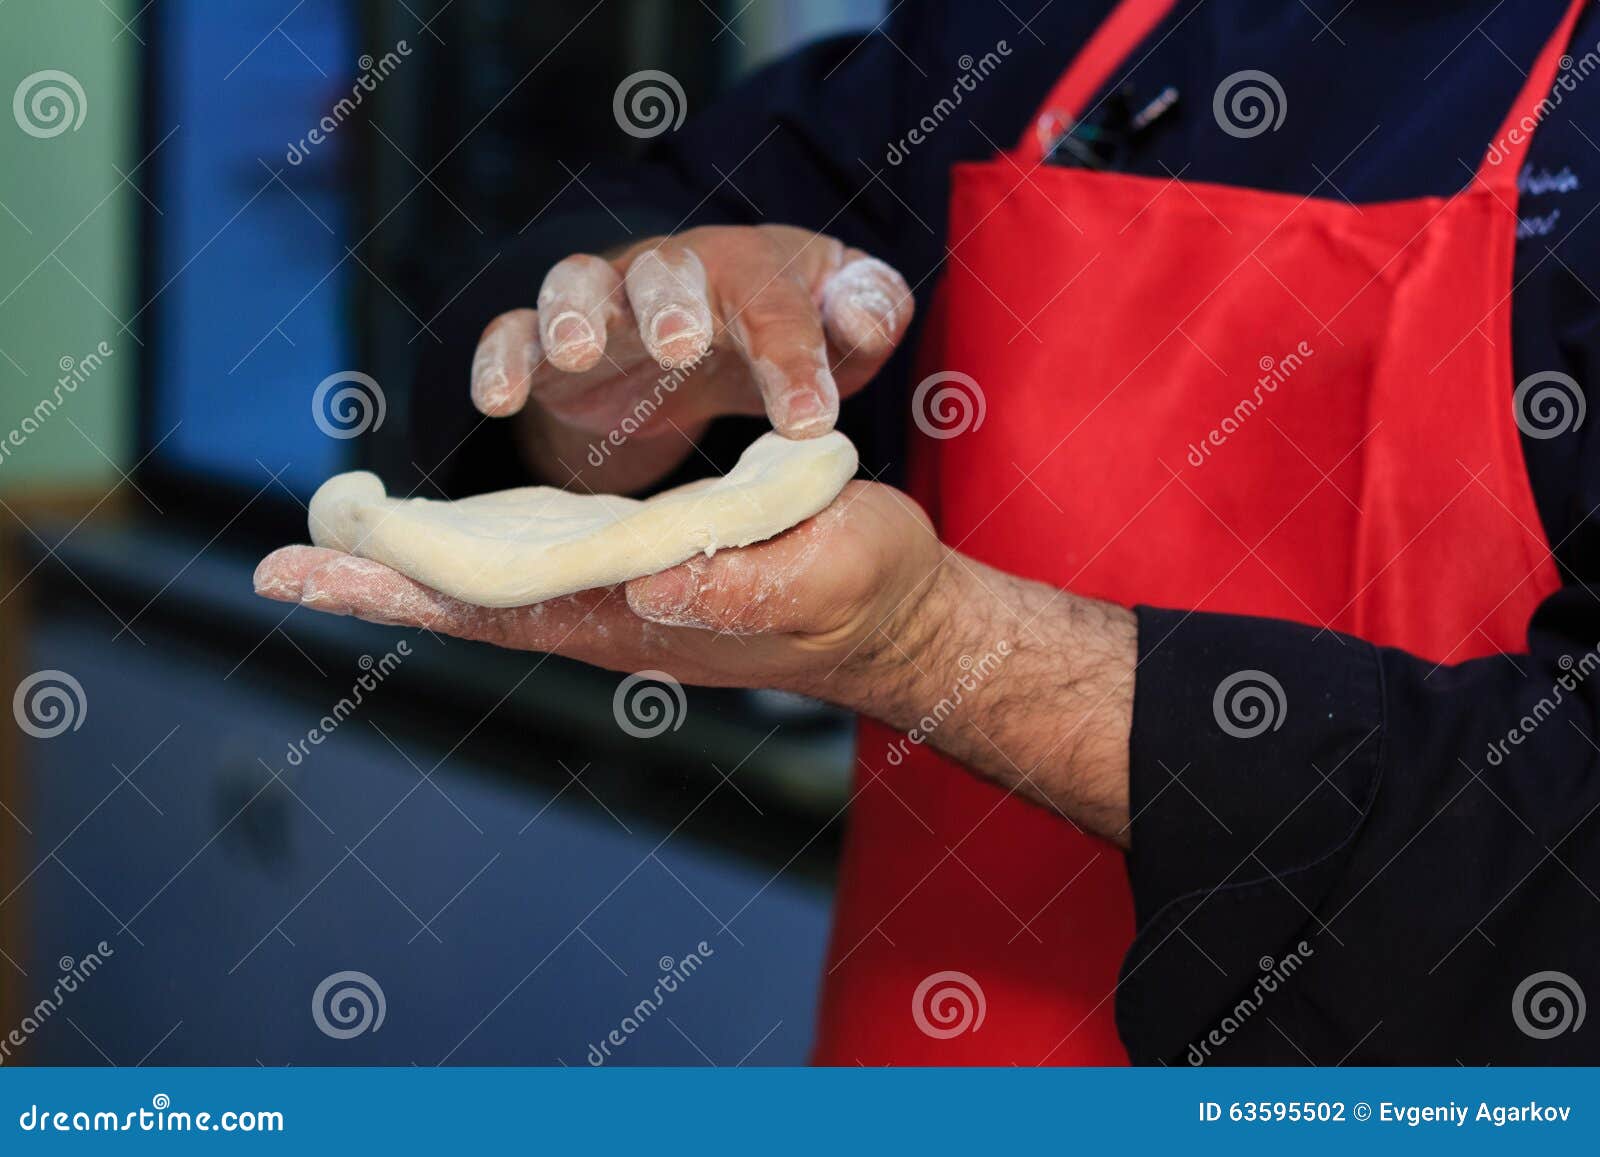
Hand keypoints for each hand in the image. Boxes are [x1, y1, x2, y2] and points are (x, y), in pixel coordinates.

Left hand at [255, 482, 942, 697]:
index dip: (400, 587)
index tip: (309, 572)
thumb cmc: (867, 591)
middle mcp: (613, 612)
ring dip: (413, 567)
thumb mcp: (824, 573)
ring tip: (337, 545)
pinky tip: (447, 534)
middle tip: (279, 569)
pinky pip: (541, 560)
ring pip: (497, 580)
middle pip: (473, 600)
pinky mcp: (647, 570)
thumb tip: (649, 589)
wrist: (899, 616)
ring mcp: (624, 596)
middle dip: (376, 585)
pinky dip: (478, 547)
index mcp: (641, 615)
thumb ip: (744, 590)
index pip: (496, 603)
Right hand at [470, 226, 912, 492]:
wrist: (693, 353)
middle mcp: (672, 276)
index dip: (793, 357)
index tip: (809, 423)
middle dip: (670, 304)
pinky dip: (501, 359)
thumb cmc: (776, 337)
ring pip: (576, 285)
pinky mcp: (546, 348)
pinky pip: (512, 336)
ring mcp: (603, 305)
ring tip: (575, 351)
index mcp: (751, 270)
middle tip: (681, 347)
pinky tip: (497, 399)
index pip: (776, 303)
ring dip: (573, 313)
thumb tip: (863, 311)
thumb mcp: (841, 332)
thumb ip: (870, 315)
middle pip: (666, 270)